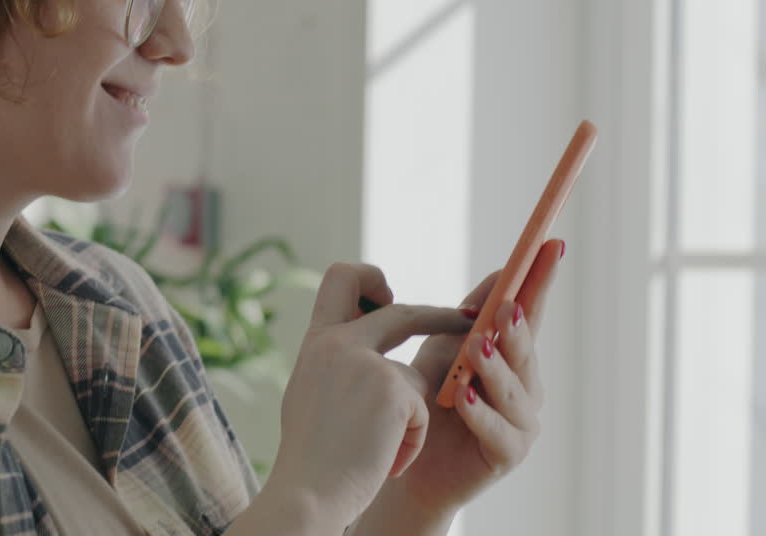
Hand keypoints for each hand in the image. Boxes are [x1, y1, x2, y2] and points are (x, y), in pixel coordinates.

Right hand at [264, 263, 476, 528]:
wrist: (306, 493)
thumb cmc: (309, 456)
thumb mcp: (310, 391)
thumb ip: (335, 362)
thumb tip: (365, 349)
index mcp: (316, 341)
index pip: (341, 278)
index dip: (370, 278)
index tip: (388, 297)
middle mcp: (339, 342)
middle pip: (398, 309)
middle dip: (440, 316)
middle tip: (465, 321)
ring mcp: (366, 362)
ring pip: (416, 378)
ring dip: (410, 417)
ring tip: (379, 450)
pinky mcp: (394, 389)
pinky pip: (422, 411)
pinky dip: (411, 440)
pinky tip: (386, 458)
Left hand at [377, 239, 561, 523]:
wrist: (409, 460)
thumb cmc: (425, 399)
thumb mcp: (444, 348)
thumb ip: (468, 317)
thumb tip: (499, 273)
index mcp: (511, 355)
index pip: (531, 310)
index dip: (541, 279)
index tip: (551, 244)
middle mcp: (525, 385)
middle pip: (526, 350)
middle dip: (517, 328)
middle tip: (506, 306)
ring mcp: (521, 421)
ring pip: (515, 390)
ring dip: (496, 368)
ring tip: (477, 349)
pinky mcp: (507, 454)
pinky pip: (498, 431)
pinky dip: (482, 413)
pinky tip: (466, 399)